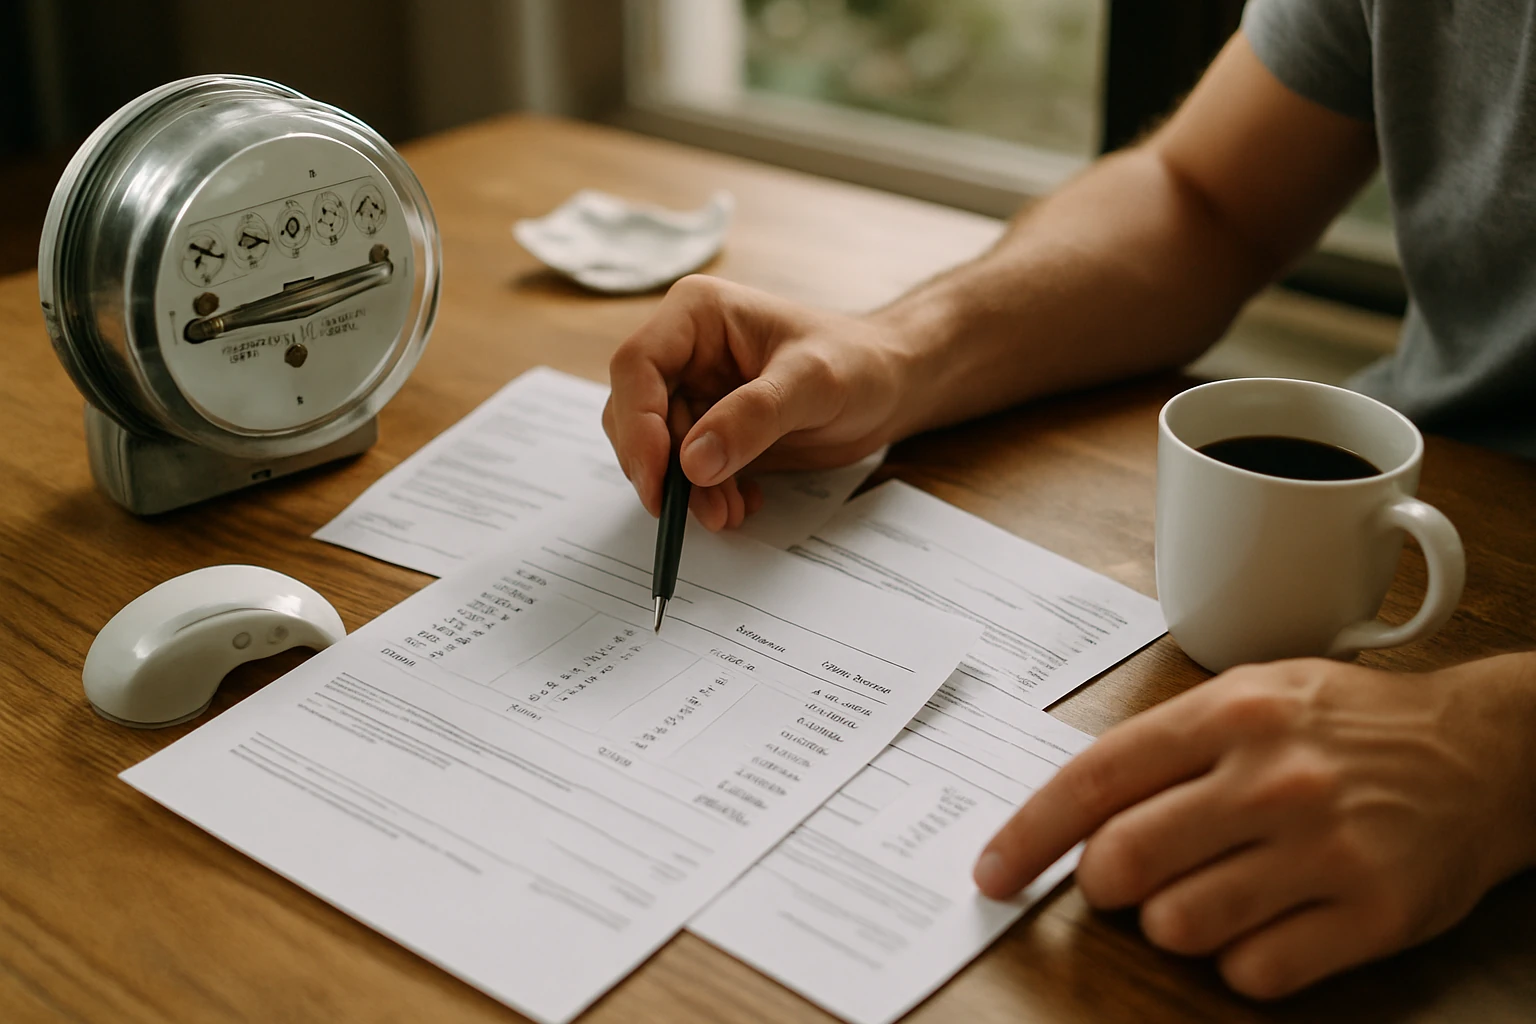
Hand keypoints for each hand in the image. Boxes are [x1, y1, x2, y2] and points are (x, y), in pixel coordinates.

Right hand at [604, 275, 913, 529]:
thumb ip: (753, 418)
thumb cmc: (859, 363)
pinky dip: (705, 495)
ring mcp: (694, 391)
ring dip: (687, 490)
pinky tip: (743, 502)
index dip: (637, 424)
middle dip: (664, 469)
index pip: (636, 366)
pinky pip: (685, 469)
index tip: (658, 478)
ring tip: (731, 513)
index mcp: (696, 315)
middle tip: (700, 510)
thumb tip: (692, 463)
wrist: (889, 386)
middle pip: (637, 414)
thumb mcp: (812, 385)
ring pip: (657, 449)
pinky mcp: (709, 429)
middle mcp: (684, 351)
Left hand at [973, 655, 1535, 998]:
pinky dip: (1241, 961)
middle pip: (1124, 861)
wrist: (1483, 755)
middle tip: (1127, 877)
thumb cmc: (1348, 727)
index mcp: (1230, 714)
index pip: (1094, 778)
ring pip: (1179, 925)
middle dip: (1104, 884)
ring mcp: (1325, 848)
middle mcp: (1272, 778)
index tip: (991, 872)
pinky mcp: (1372, 914)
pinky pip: (1254, 972)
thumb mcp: (1255, 696)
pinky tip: (1267, 922)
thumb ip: (1167, 745)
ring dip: (1174, 922)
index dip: (1028, 834)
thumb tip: (1073, 810)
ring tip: (1214, 890)